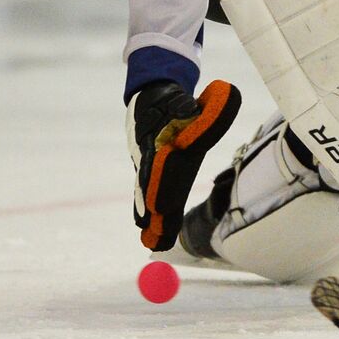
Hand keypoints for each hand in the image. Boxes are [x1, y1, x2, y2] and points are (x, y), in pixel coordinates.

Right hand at [127, 79, 240, 250]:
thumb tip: (191, 110)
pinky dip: (148, 209)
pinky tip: (147, 230)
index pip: (154, 167)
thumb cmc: (167, 99)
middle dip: (153, 213)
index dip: (156, 186)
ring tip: (152, 242)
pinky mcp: (152, 167)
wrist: (151, 96)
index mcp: (155, 141)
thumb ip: (182, 106)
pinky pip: (150, 191)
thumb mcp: (175, 99)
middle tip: (153, 238)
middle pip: (150, 188)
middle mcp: (149, 157)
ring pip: (148, 194)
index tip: (157, 207)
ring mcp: (149, 164)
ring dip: (151, 217)